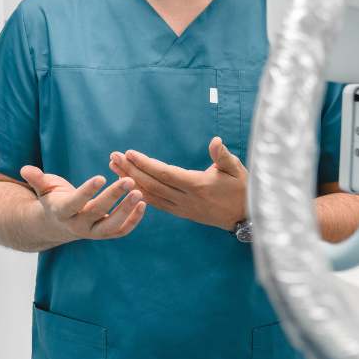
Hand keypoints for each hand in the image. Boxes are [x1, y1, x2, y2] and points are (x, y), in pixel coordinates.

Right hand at [19, 166, 145, 242]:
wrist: (56, 225)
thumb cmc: (51, 200)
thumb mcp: (44, 189)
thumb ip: (37, 179)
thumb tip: (25, 169)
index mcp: (62, 212)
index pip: (76, 202)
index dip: (87, 191)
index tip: (101, 177)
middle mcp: (78, 226)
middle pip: (97, 212)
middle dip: (114, 196)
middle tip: (129, 180)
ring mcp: (92, 233)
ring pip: (112, 226)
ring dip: (127, 210)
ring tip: (140, 193)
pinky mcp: (104, 235)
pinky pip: (121, 231)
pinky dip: (134, 220)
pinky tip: (143, 204)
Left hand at [109, 137, 247, 231]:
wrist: (245, 217)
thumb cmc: (242, 188)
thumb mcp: (236, 169)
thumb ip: (223, 156)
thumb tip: (215, 141)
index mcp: (197, 185)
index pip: (165, 173)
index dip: (145, 164)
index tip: (129, 153)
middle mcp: (186, 199)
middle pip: (152, 184)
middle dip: (130, 170)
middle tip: (113, 156)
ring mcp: (182, 208)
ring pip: (151, 195)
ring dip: (131, 181)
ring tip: (114, 168)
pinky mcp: (182, 213)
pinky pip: (157, 204)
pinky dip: (140, 194)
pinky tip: (128, 185)